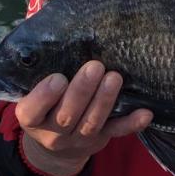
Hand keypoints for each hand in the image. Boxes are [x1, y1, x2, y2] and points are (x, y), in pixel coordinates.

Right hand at [16, 60, 152, 175]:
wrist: (54, 143)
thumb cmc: (43, 102)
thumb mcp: (30, 90)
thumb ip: (38, 70)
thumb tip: (49, 33)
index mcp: (30, 118)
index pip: (31, 111)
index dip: (45, 96)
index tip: (59, 78)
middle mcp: (51, 133)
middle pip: (66, 116)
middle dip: (82, 91)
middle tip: (95, 67)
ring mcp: (77, 140)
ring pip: (92, 123)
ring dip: (104, 101)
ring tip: (114, 78)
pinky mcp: (99, 140)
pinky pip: (116, 133)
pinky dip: (131, 124)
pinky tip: (145, 113)